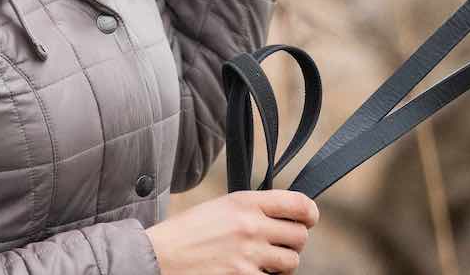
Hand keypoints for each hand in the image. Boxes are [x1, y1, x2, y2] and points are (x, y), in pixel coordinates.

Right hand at [145, 190, 317, 274]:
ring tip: (264, 262)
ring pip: (292, 262)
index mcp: (245, 202)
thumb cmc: (188, 232)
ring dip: (282, 265)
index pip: (299, 204)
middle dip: (294, 243)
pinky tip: (248, 273)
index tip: (307, 220)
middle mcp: (251, 227)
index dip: (310, 214)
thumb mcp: (221, 207)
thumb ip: (253, 209)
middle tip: (279, 245)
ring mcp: (249, 256)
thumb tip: (285, 216)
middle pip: (300, 236)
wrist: (160, 257)